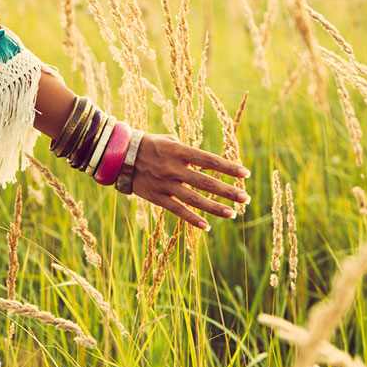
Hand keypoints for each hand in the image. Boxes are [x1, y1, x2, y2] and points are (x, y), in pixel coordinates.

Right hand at [131, 133, 250, 228]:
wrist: (121, 156)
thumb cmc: (150, 145)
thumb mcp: (170, 140)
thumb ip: (189, 152)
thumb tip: (207, 163)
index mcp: (179, 151)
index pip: (209, 160)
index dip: (228, 167)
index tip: (245, 173)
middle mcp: (174, 168)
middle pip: (206, 182)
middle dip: (227, 191)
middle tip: (246, 198)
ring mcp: (165, 184)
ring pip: (194, 199)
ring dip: (215, 208)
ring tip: (232, 214)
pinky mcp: (157, 197)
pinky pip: (178, 210)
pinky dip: (193, 219)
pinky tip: (207, 226)